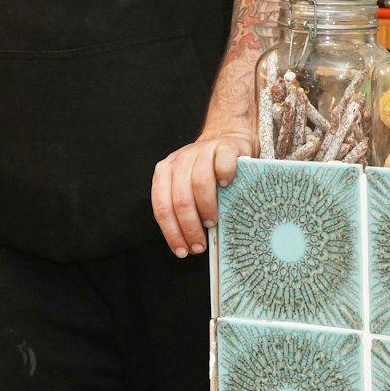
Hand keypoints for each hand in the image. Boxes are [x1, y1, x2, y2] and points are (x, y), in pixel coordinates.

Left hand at [151, 130, 255, 256]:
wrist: (227, 140)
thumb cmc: (208, 173)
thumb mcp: (190, 189)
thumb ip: (186, 208)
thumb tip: (191, 243)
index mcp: (165, 172)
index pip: (162, 206)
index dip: (171, 232)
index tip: (182, 251)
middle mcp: (181, 160)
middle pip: (180, 198)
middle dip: (189, 227)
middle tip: (200, 244)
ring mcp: (202, 151)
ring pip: (199, 182)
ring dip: (206, 208)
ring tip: (212, 223)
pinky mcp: (225, 147)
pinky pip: (222, 163)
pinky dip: (224, 176)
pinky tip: (227, 187)